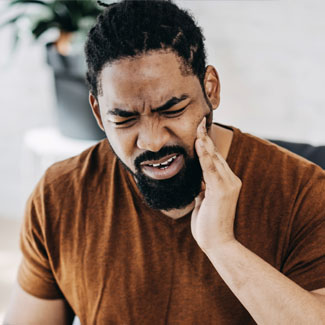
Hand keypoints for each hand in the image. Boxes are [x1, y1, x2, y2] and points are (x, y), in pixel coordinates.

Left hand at [191, 117, 241, 252]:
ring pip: (214, 159)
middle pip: (216, 155)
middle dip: (205, 138)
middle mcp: (230, 180)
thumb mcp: (203, 202)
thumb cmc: (209, 224)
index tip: (199, 131)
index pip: (215, 160)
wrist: (218, 243)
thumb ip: (203, 189)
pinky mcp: (221, 190)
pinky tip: (199, 143)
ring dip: (205, 142)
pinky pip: (210, 169)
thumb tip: (197, 181)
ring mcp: (228, 185)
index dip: (207, 145)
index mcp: (226, 182)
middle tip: (198, 122)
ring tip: (198, 127)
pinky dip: (204, 155)